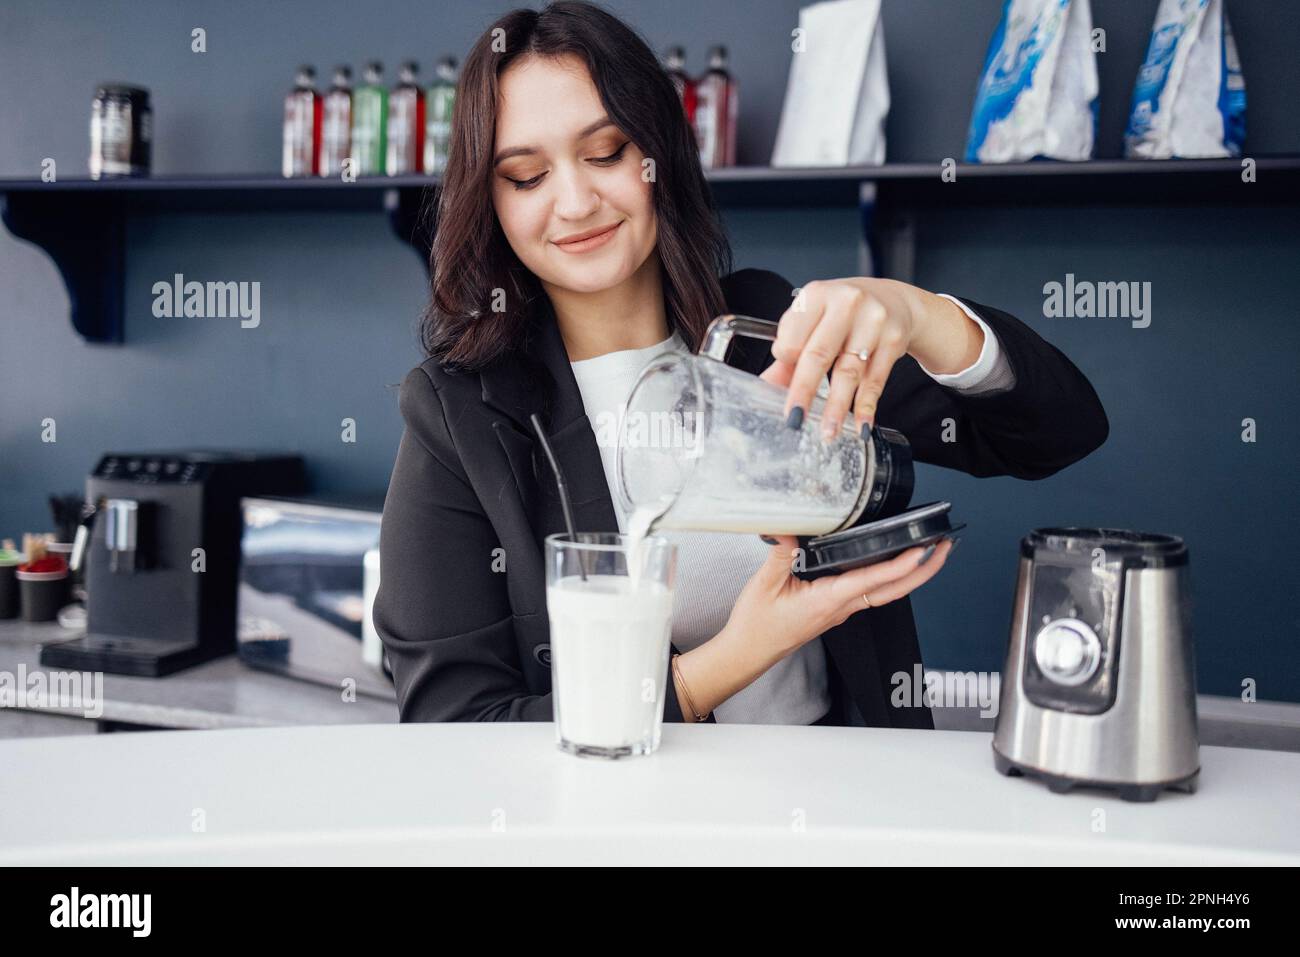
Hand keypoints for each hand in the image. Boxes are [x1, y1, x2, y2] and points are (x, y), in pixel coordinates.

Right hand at [721, 535, 954, 670]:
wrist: (749, 651)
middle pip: (894, 590)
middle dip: (925, 570)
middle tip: (946, 546)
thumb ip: (781, 554)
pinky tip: (892, 564)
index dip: (901, 565)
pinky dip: (890, 578)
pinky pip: (871, 593)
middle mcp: (841, 608)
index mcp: (828, 600)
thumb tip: (790, 530)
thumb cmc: (757, 626)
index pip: (873, 580)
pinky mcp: (835, 609)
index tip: (922, 551)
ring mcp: (841, 610)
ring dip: (911, 573)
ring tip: (929, 551)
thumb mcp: (763, 584)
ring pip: (886, 592)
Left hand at [759, 278, 982, 437]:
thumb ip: (791, 352)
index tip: (781, 384)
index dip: (785, 362)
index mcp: (816, 296)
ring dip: (837, 407)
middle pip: (819, 354)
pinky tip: (860, 425)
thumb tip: (768, 385)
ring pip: (849, 371)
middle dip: (804, 391)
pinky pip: (876, 379)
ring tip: (827, 432)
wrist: (892, 299)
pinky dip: (866, 406)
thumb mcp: (815, 321)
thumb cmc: (844, 312)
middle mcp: (846, 303)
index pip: (793, 336)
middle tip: (794, 420)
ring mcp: (873, 320)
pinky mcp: (893, 339)